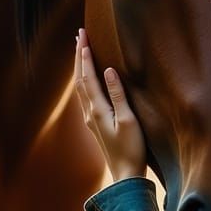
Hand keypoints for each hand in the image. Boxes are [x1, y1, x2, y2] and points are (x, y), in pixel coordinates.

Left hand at [74, 28, 146, 182]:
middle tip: (79, 35)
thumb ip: (118, 95)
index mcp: (97, 109)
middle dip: (78, 56)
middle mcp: (90, 112)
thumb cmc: (131, 149)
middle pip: (79, 79)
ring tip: (80, 50)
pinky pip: (85, 95)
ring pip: (80, 87)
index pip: (88, 76)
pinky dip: (84, 80)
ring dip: (79, 67)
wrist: (125, 174)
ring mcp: (91, 119)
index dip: (85, 55)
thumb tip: (109, 70)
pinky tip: (87, 78)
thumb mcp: (128, 120)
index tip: (84, 36)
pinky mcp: (95, 124)